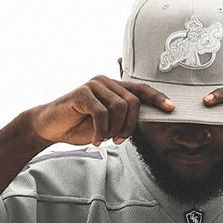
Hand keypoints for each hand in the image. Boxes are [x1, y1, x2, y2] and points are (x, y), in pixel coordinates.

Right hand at [31, 76, 174, 146]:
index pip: (140, 90)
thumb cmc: (79, 125)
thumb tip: (142, 121)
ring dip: (113, 130)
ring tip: (103, 138)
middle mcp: (105, 82)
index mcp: (114, 87)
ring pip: (119, 108)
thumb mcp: (106, 124)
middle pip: (132, 103)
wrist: (51, 127)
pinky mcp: (82, 92)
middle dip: (129, 126)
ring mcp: (93, 85)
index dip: (157, 98)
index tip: (171, 109)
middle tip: (117, 140)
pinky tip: (95, 139)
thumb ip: (122, 118)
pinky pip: (102, 113)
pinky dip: (101, 131)